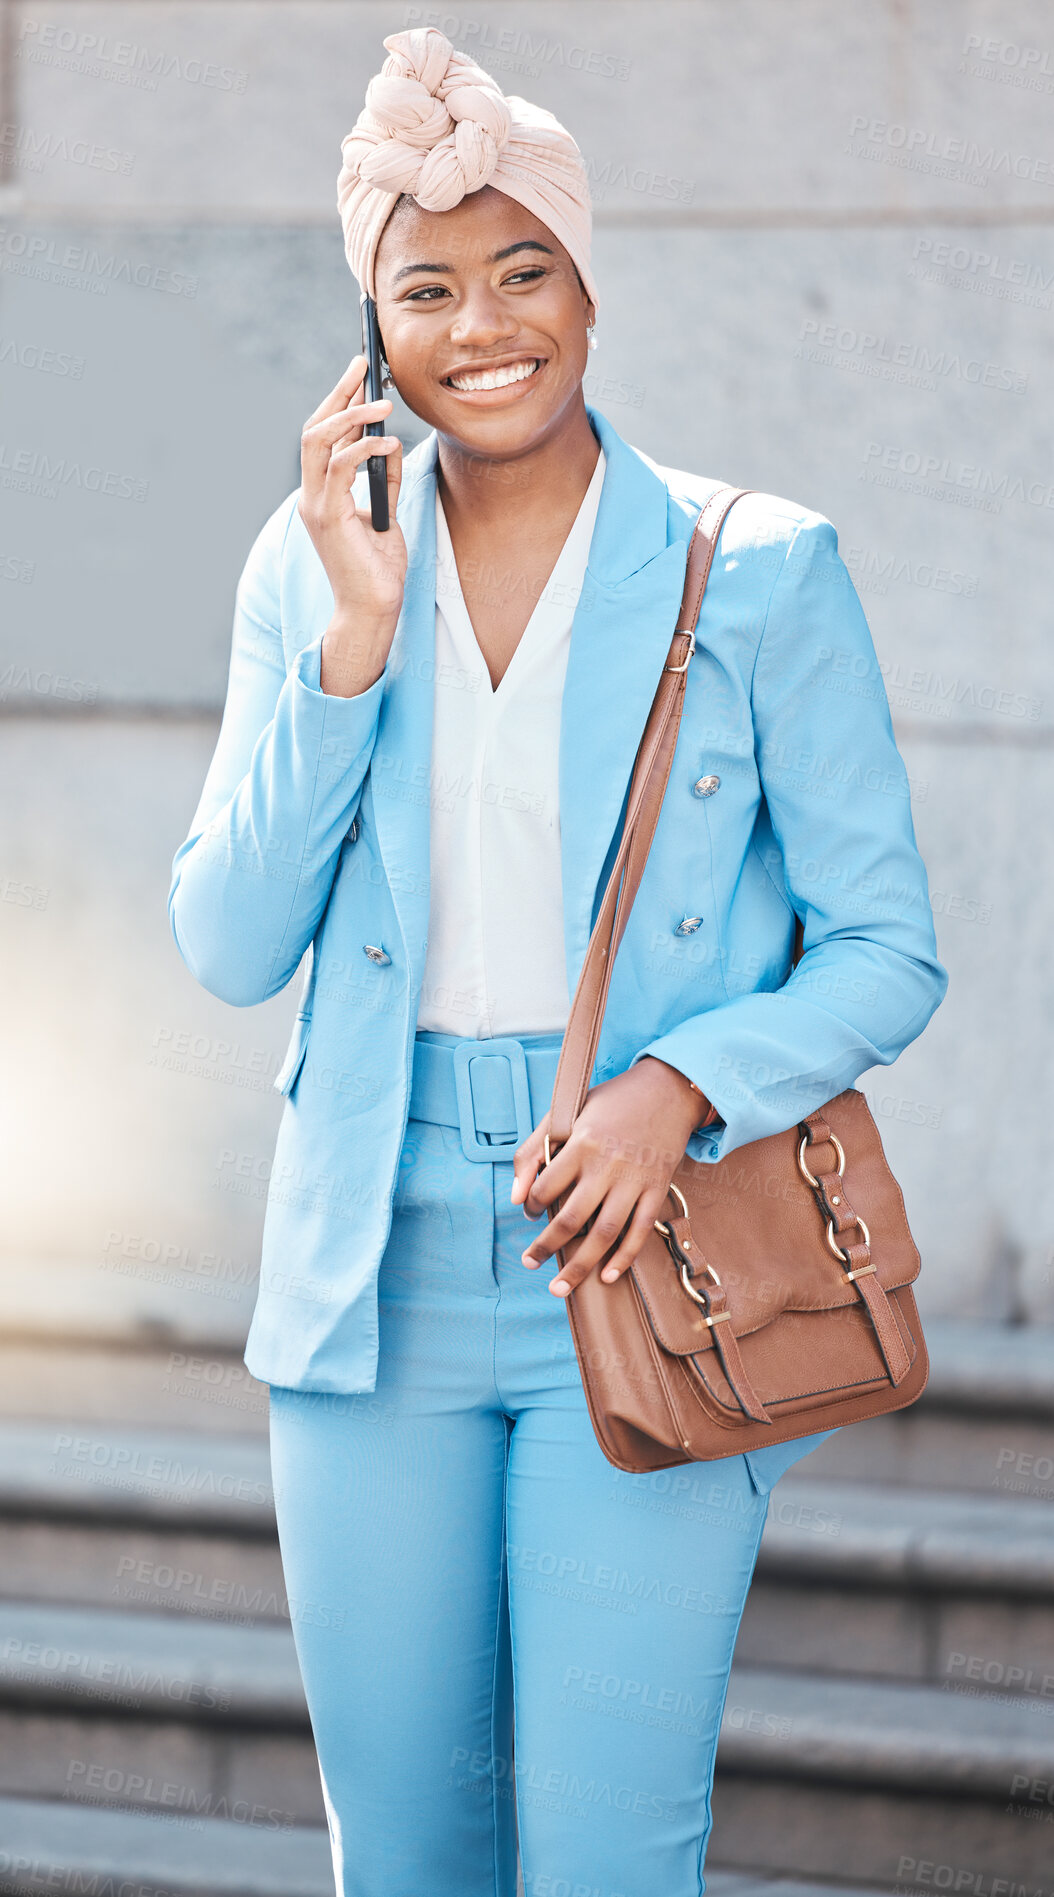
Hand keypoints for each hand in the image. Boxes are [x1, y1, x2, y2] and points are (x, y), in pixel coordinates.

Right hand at [297, 355, 407, 688]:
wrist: (373, 610)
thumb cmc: (379, 569)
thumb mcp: (386, 514)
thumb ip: (381, 479)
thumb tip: (387, 443)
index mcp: (321, 493)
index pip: (321, 435)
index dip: (338, 400)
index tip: (361, 372)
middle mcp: (312, 496)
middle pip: (314, 428)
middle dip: (339, 392)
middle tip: (365, 364)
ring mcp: (315, 506)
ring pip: (319, 441)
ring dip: (352, 415)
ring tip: (384, 402)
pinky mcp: (328, 518)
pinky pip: (339, 468)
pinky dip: (363, 448)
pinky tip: (387, 441)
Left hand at [510, 1057, 707, 1295]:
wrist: (667, 1090)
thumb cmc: (610, 1101)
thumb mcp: (566, 1111)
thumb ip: (533, 1149)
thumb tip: (514, 1195)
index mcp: (581, 1143)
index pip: (545, 1187)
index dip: (529, 1205)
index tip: (527, 1212)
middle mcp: (607, 1165)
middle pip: (571, 1219)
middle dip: (546, 1247)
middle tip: (529, 1263)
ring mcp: (634, 1180)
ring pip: (604, 1233)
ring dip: (580, 1265)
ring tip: (560, 1286)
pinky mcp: (657, 1188)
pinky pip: (640, 1231)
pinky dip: (625, 1257)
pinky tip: (608, 1275)